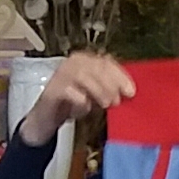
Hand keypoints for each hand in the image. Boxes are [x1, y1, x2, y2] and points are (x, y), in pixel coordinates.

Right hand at [18, 52, 135, 146]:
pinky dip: (79, 99)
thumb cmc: (73, 103)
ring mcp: (60, 76)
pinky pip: (67, 91)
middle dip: (110, 84)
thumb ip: (110, 90)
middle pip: (95, 67)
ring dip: (97, 90)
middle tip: (116, 101)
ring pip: (82, 75)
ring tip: (105, 104)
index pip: (106, 62)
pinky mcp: (51, 90)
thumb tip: (128, 93)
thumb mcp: (96, 95)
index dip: (120, 76)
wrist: (47, 117)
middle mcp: (72, 64)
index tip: (131, 92)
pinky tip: (85, 107)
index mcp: (85, 61)